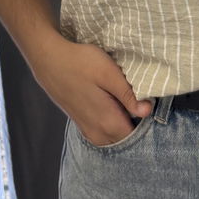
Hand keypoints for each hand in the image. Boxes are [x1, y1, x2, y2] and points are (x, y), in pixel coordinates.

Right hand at [34, 38, 153, 146]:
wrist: (49, 60)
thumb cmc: (80, 63)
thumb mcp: (109, 74)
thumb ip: (129, 95)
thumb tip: (147, 111)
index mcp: (108, 122)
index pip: (138, 136)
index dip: (148, 122)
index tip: (149, 104)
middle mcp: (98, 133)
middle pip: (127, 138)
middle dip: (137, 124)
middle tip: (140, 100)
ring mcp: (88, 130)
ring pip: (116, 137)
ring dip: (124, 123)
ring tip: (127, 101)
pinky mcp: (82, 124)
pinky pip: (105, 133)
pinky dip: (113, 123)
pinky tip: (113, 104)